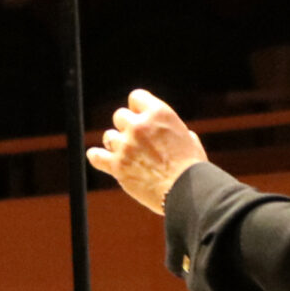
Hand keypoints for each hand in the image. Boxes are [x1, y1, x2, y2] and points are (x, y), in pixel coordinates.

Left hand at [87, 88, 207, 215]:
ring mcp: (126, 145)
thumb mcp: (189, 140)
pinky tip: (98, 157)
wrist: (187, 193)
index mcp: (159, 113)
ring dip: (115, 143)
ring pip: (109, 136)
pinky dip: (97, 156)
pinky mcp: (117, 166)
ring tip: (126, 154)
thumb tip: (171, 132)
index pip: (136, 97)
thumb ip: (173, 131)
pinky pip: (97, 156)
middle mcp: (139, 125)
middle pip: (119, 116)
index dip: (137, 108)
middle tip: (136, 140)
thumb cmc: (193, 169)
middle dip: (127, 127)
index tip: (140, 117)